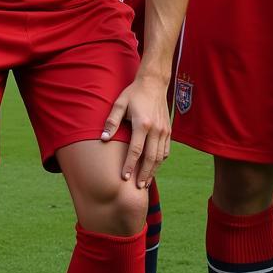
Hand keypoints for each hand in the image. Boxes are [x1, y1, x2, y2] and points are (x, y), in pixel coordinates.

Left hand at [100, 73, 170, 187]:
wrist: (154, 84)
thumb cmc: (133, 94)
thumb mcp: (119, 104)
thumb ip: (111, 121)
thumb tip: (103, 138)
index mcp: (143, 124)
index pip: (136, 150)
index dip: (130, 165)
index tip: (124, 177)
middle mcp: (156, 130)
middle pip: (151, 158)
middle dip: (144, 174)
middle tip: (137, 187)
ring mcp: (164, 132)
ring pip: (160, 157)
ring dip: (153, 171)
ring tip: (145, 183)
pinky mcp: (169, 132)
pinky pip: (166, 151)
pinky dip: (160, 162)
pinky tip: (154, 168)